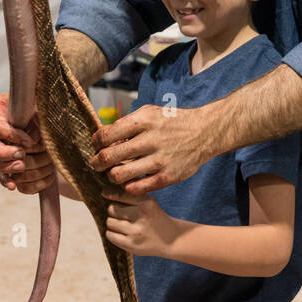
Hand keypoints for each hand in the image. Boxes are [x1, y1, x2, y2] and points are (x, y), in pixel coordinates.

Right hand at [0, 94, 55, 193]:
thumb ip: (33, 111)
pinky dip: (5, 180)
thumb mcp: (36, 101)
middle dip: (4, 153)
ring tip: (22, 167)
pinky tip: (13, 185)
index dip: (11, 136)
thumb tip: (34, 133)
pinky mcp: (2, 160)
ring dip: (6, 166)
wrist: (44, 113)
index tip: (30, 141)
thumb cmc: (40, 102)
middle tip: (22, 155)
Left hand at [89, 104, 211, 192]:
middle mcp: (150, 140)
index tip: (97, 146)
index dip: (96, 143)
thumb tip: (102, 137)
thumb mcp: (149, 113)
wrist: (205, 132)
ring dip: (111, 176)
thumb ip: (126, 123)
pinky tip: (129, 181)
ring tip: (113, 174)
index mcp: (143, 121)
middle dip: (97, 162)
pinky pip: (136, 188)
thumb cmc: (172, 122)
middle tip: (97, 164)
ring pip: (119, 176)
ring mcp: (159, 160)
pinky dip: (128, 187)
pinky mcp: (167, 176)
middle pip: (108, 157)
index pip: (106, 135)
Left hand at [104, 196, 178, 256]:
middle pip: (112, 209)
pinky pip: (110, 235)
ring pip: (109, 222)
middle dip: (114, 211)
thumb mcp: (148, 202)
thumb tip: (105, 191)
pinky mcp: (131, 245)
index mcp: (147, 203)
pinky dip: (112, 233)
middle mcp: (142, 216)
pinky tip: (122, 233)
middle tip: (123, 214)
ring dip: (113, 223)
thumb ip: (131, 195)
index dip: (110, 193)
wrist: (170, 239)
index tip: (104, 193)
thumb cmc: (154, 217)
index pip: (121, 194)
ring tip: (124, 225)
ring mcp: (136, 232)